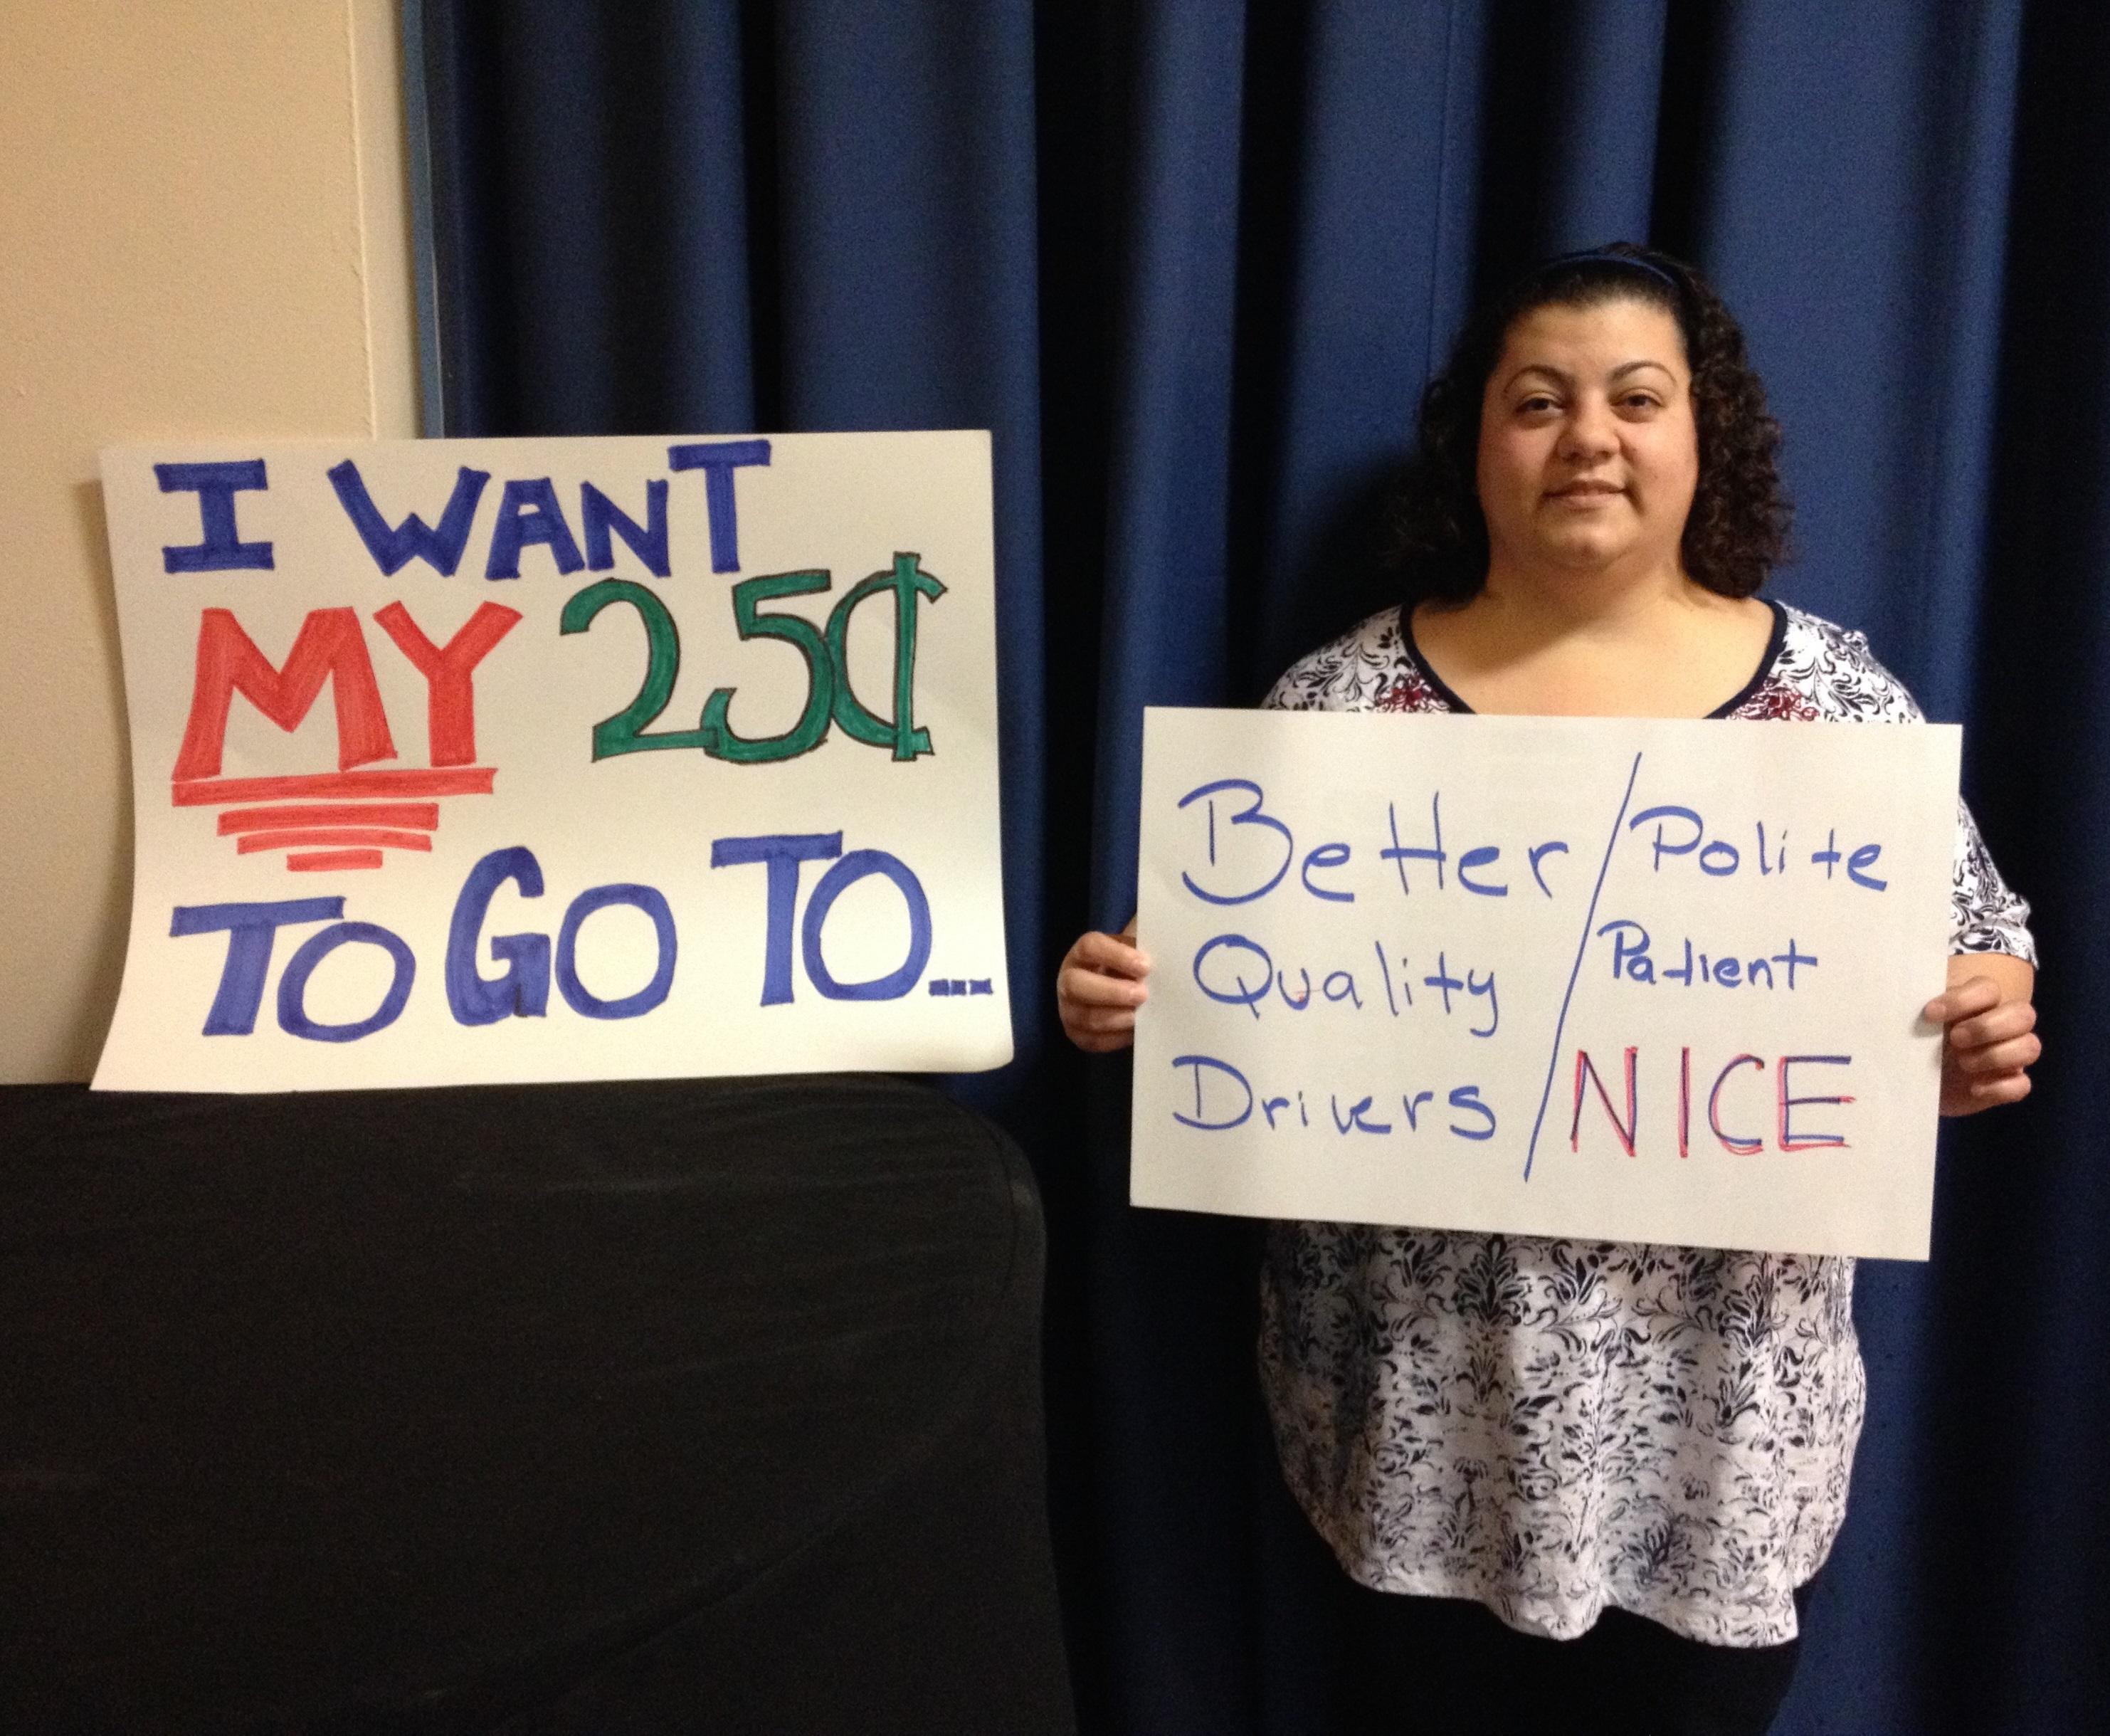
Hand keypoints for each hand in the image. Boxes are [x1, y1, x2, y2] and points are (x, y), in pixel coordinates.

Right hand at [1057, 924, 1150, 1052]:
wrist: (1118, 988)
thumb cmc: (1128, 967)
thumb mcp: (1133, 952)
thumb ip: (1142, 954)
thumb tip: (1164, 963)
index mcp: (1081, 953)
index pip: (1090, 947)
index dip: (1116, 956)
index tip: (1145, 966)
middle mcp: (1068, 979)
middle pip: (1075, 984)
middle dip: (1111, 991)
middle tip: (1143, 995)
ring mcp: (1068, 1009)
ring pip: (1086, 1017)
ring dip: (1116, 1018)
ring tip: (1141, 1016)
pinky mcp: (1077, 1034)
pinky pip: (1093, 1040)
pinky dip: (1116, 1038)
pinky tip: (1135, 1032)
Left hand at [1924, 954, 2038, 1116]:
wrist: (1910, 1080)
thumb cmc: (1915, 1040)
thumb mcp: (1914, 1021)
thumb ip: (1917, 1006)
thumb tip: (1913, 999)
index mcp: (1978, 1004)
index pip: (1989, 989)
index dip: (1963, 1000)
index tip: (1930, 1013)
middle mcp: (2000, 1026)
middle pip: (2024, 1014)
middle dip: (1987, 1027)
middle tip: (1955, 1039)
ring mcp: (2008, 1057)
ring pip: (2031, 1047)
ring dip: (1995, 1055)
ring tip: (1962, 1063)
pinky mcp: (2005, 1086)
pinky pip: (2022, 1085)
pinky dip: (2000, 1087)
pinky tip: (1974, 1088)